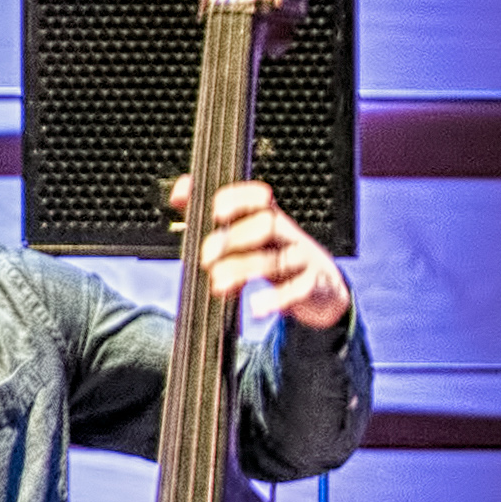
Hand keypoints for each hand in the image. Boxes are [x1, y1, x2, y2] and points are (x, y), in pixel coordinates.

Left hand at [199, 180, 348, 328]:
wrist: (321, 287)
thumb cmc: (274, 256)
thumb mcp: (248, 234)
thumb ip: (211, 215)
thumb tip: (178, 194)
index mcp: (270, 216)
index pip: (257, 197)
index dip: (237, 200)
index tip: (216, 214)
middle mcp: (287, 234)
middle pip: (266, 226)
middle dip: (233, 240)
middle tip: (206, 259)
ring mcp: (302, 260)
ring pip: (277, 260)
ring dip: (243, 271)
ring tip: (219, 285)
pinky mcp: (312, 286)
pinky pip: (297, 290)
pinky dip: (274, 300)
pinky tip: (255, 307)